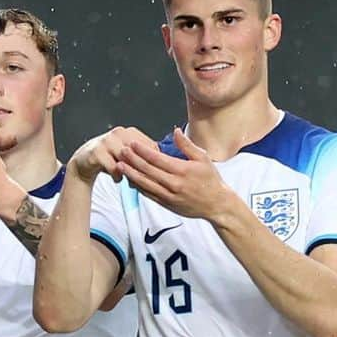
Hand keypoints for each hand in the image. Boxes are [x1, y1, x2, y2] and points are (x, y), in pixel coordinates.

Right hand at [69, 126, 156, 183]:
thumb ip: (140, 156)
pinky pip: (113, 167)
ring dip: (130, 173)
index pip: (149, 145)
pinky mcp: (97, 152)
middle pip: (139, 152)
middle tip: (144, 180)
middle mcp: (119, 133)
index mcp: (130, 132)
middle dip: (142, 168)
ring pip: (126, 159)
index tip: (155, 173)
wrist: (84, 162)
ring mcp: (107, 141)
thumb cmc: (108, 159)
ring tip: (131, 181)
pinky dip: (117, 176)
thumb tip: (161, 165)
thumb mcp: (126, 155)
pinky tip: (117, 179)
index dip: (154, 161)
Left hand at [117, 126, 233, 222]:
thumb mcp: (203, 158)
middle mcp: (173, 183)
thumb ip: (187, 145)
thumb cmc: (210, 179)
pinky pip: (148, 194)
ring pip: (145, 184)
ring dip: (131, 174)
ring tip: (119, 165)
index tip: (132, 144)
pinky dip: (138, 186)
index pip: (157, 159)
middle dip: (132, 160)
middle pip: (148, 170)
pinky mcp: (166, 204)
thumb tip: (175, 131)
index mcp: (182, 170)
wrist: (216, 205)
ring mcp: (168, 195)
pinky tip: (130, 179)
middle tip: (121, 151)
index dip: (142, 151)